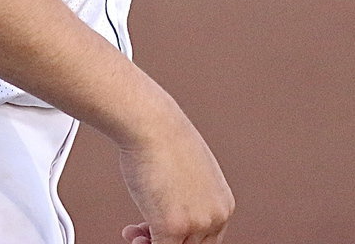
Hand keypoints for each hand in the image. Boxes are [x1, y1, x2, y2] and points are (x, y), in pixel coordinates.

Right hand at [117, 107, 234, 243]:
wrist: (150, 122)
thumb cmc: (162, 137)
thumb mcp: (188, 171)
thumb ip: (189, 197)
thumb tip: (173, 211)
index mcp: (223, 204)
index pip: (207, 238)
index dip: (181, 237)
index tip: (159, 227)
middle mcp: (215, 217)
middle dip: (165, 242)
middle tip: (142, 231)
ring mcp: (195, 224)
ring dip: (150, 243)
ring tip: (134, 235)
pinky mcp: (172, 227)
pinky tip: (131, 234)